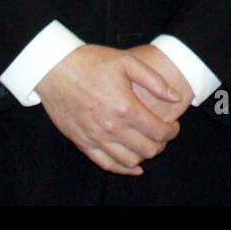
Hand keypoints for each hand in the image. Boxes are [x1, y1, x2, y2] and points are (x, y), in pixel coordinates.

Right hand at [36, 44, 182, 175]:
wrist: (55, 68)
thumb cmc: (92, 61)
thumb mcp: (128, 62)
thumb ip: (155, 81)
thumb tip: (175, 97)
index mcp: (125, 107)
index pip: (158, 131)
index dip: (172, 132)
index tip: (174, 126)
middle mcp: (111, 127)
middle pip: (147, 150)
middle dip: (161, 145)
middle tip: (163, 135)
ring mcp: (95, 137)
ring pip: (128, 161)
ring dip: (144, 157)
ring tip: (147, 145)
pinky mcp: (81, 142)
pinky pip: (105, 164)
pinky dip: (122, 168)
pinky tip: (133, 165)